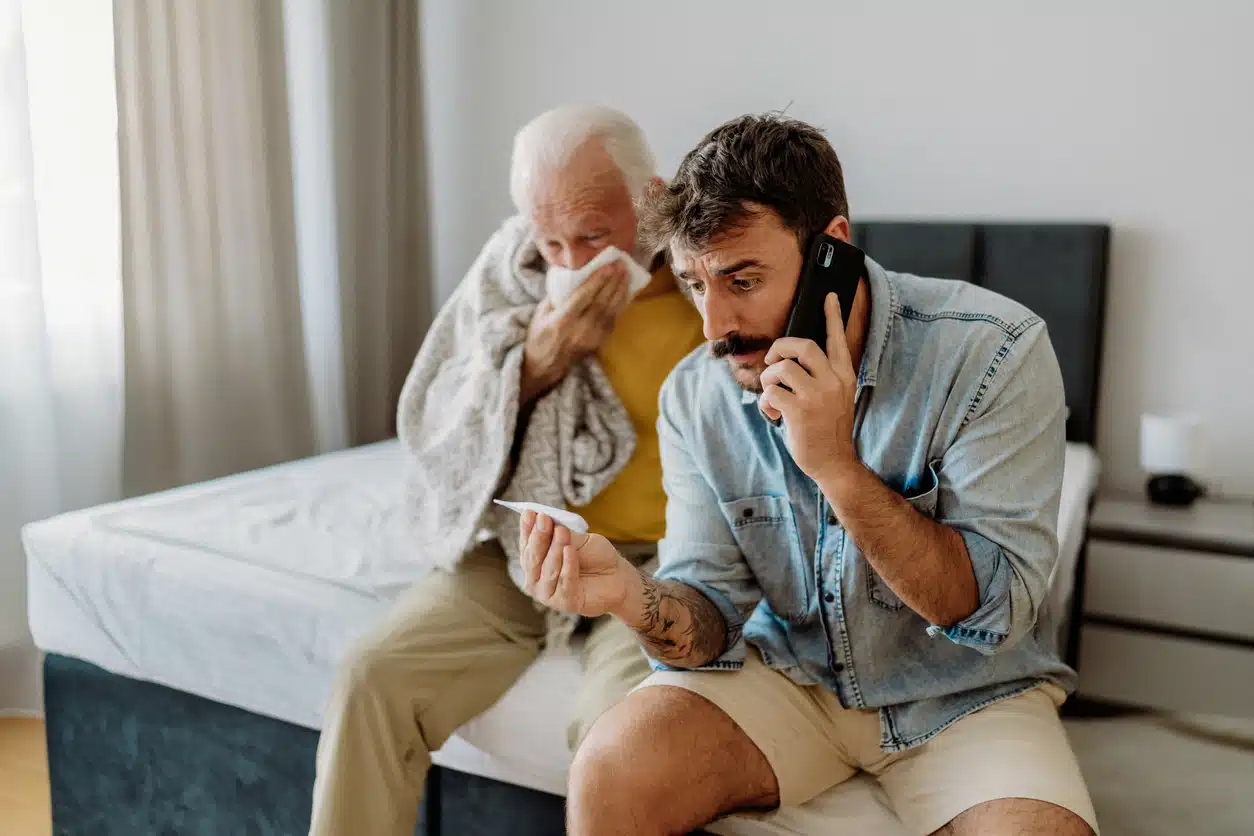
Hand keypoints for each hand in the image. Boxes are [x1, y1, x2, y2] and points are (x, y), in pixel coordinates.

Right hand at [518, 510, 632, 616]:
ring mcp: (547, 593)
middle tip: (543, 519)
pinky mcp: (564, 603)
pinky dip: (568, 565)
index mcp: (535, 561)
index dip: (527, 528)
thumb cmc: (594, 556)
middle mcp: (535, 579)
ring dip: (555, 549)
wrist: (617, 576)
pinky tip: (570, 550)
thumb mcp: (578, 539)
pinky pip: (565, 581)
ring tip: (562, 532)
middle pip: (533, 557)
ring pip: (548, 569)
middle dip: (538, 537)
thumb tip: (543, 517)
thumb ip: (561, 534)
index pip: (526, 544)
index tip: (530, 512)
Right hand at [520, 261, 630, 402]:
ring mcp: (592, 338)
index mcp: (562, 321)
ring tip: (626, 274)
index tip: (608, 266)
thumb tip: (572, 274)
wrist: (545, 364)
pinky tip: (625, 291)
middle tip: (621, 264)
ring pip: (610, 311)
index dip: (597, 281)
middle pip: (601, 302)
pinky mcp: (599, 342)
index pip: (583, 297)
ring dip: (620, 291)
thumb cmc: (540, 335)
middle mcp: (580, 329)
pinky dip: (621, 304)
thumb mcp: (541, 313)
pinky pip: (613, 320)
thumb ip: (557, 295)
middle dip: (612, 282)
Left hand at [758, 292, 858, 481]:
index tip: (828, 296)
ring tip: (773, 394)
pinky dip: (766, 402)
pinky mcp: (800, 411)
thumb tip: (790, 359)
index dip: (832, 316)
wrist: (834, 462)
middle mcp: (833, 382)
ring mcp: (817, 396)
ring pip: (781, 368)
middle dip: (781, 348)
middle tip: (773, 361)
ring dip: (769, 379)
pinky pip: (771, 392)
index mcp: (844, 376)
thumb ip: (821, 376)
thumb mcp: (835, 397)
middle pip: (803, 346)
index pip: (837, 340)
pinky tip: (773, 414)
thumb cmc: (827, 428)